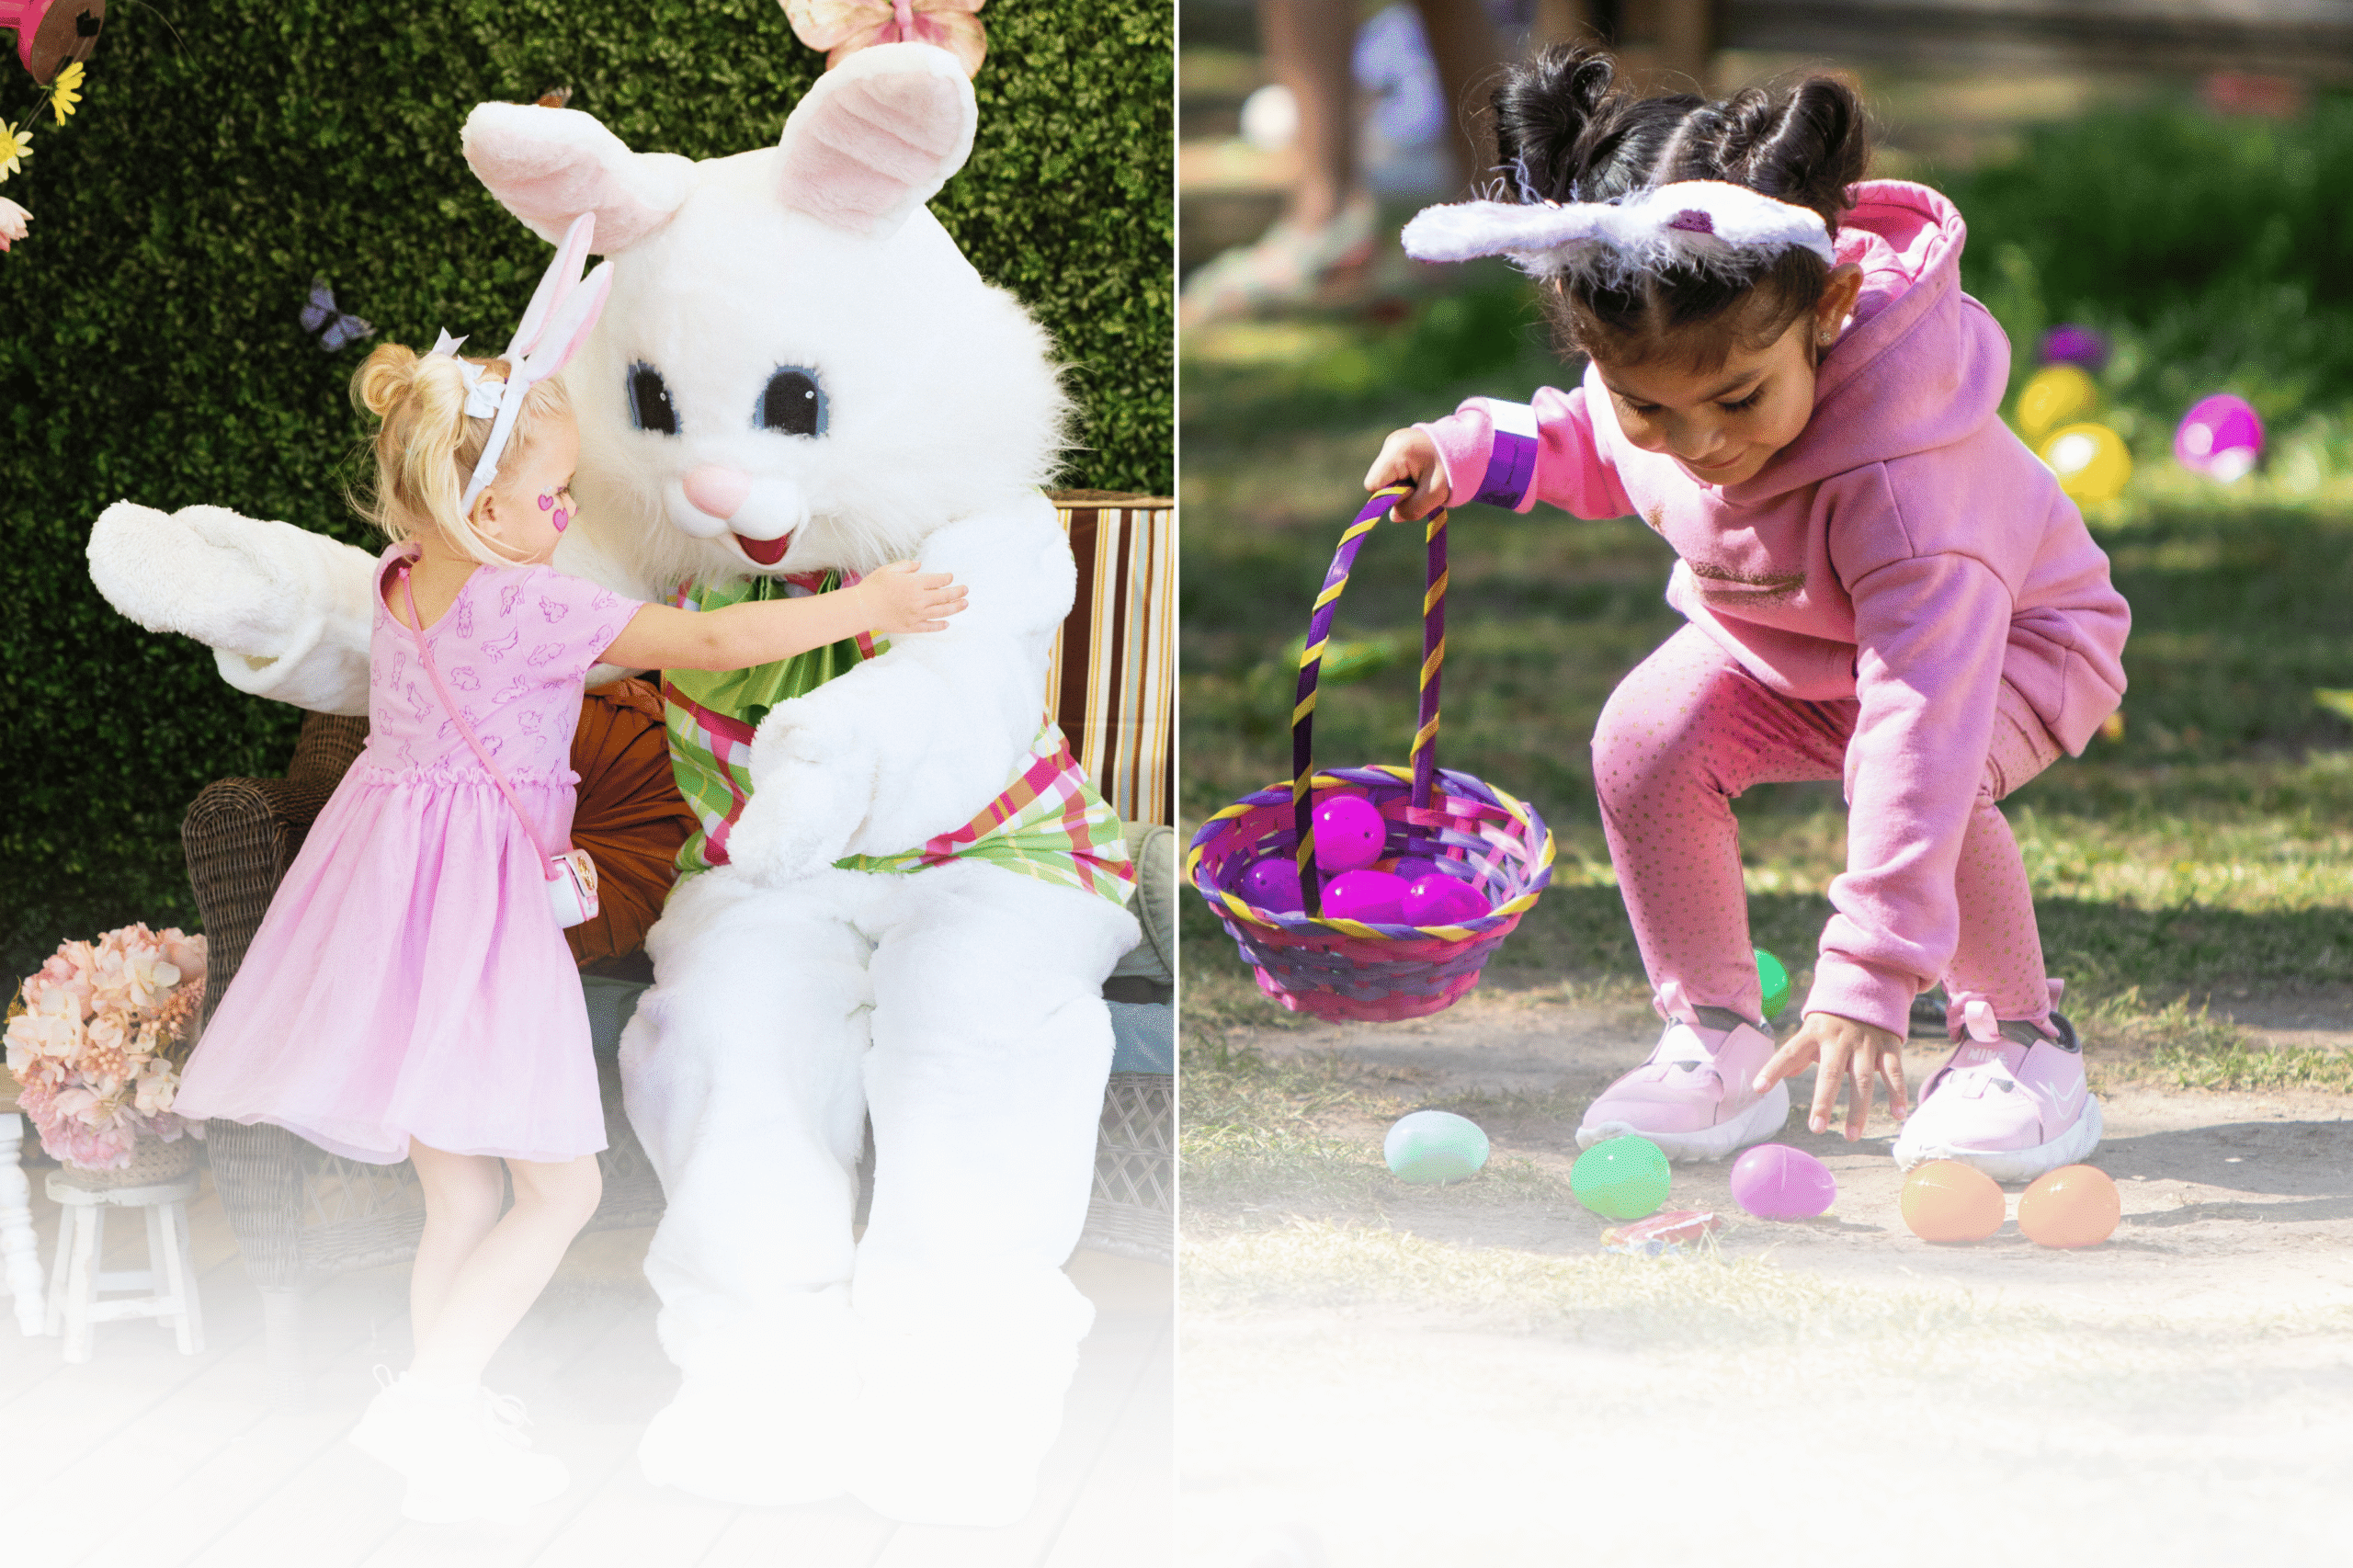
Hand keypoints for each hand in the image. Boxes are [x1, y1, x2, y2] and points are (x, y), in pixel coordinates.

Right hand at [859, 560, 966, 633]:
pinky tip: (947, 623)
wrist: (862, 607)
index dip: (947, 578)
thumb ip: (907, 566)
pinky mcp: (911, 626)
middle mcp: (919, 599)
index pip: (938, 581)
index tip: (951, 577)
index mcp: (915, 583)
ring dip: (955, 608)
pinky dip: (940, 626)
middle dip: (958, 592)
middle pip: (945, 596)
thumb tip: (920, 565)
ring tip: (964, 604)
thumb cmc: (874, 586)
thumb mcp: (889, 569)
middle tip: (966, 590)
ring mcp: (917, 614)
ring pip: (942, 612)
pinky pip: (930, 627)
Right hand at [1363, 428, 1448, 521]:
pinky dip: (1407, 478)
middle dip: (1398, 491)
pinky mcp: (1400, 446)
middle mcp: (1391, 443)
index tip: (1412, 493)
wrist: (1469, 446)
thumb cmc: (1454, 469)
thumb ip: (1413, 508)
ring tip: (1425, 478)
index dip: (1389, 497)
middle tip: (1422, 487)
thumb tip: (1394, 516)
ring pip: (1387, 478)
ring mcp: (1394, 442)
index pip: (1373, 484)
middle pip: (1379, 481)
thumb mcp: (1436, 493)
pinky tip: (1423, 473)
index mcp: (1397, 451)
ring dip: (1404, 486)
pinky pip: (1394, 472)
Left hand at [1753, 1011, 1910, 1140]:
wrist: (1868, 988)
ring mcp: (1865, 1042)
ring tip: (1851, 1136)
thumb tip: (1766, 1083)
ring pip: (1862, 1078)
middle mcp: (1838, 1038)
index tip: (1758, 1088)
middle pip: (1829, 1073)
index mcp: (1813, 1034)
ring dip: (1858, 1109)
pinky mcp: (1889, 1046)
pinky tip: (1898, 1115)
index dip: (1773, 1069)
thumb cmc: (1831, 1021)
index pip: (1789, 1053)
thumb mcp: (1810, 1031)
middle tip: (1815, 1129)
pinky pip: (1893, 1072)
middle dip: (1822, 1101)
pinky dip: (1898, 1093)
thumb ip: (1795, 1057)